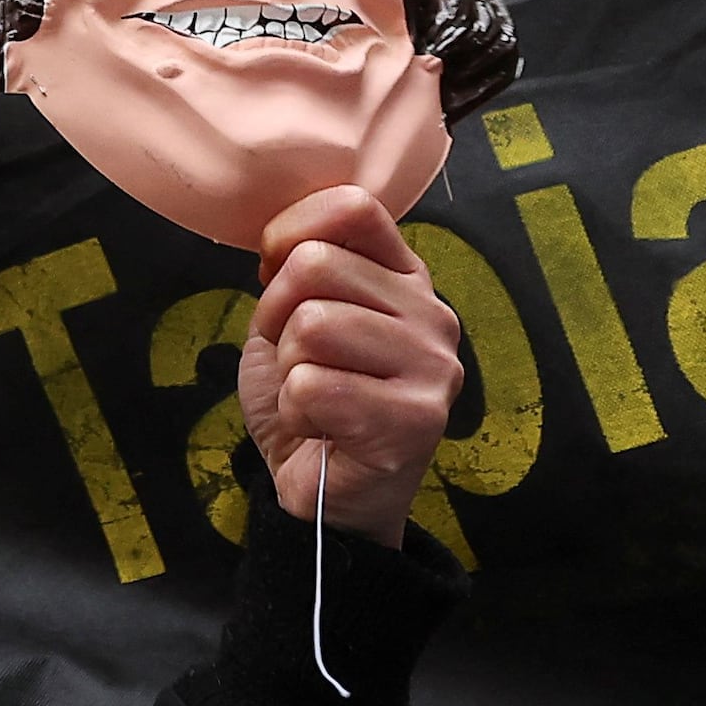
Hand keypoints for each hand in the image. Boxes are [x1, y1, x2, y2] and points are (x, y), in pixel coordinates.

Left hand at [236, 185, 465, 550]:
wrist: (325, 497)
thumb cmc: (311, 404)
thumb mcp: (293, 320)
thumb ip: (298, 270)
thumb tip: (280, 239)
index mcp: (406, 278)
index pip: (353, 208)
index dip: (290, 233)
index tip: (273, 275)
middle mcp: (432, 315)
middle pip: (316, 266)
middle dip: (275, 316)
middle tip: (292, 359)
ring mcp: (433, 368)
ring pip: (312, 326)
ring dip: (287, 369)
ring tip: (310, 396)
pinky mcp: (415, 421)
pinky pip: (312, 387)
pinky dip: (294, 411)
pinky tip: (320, 428)